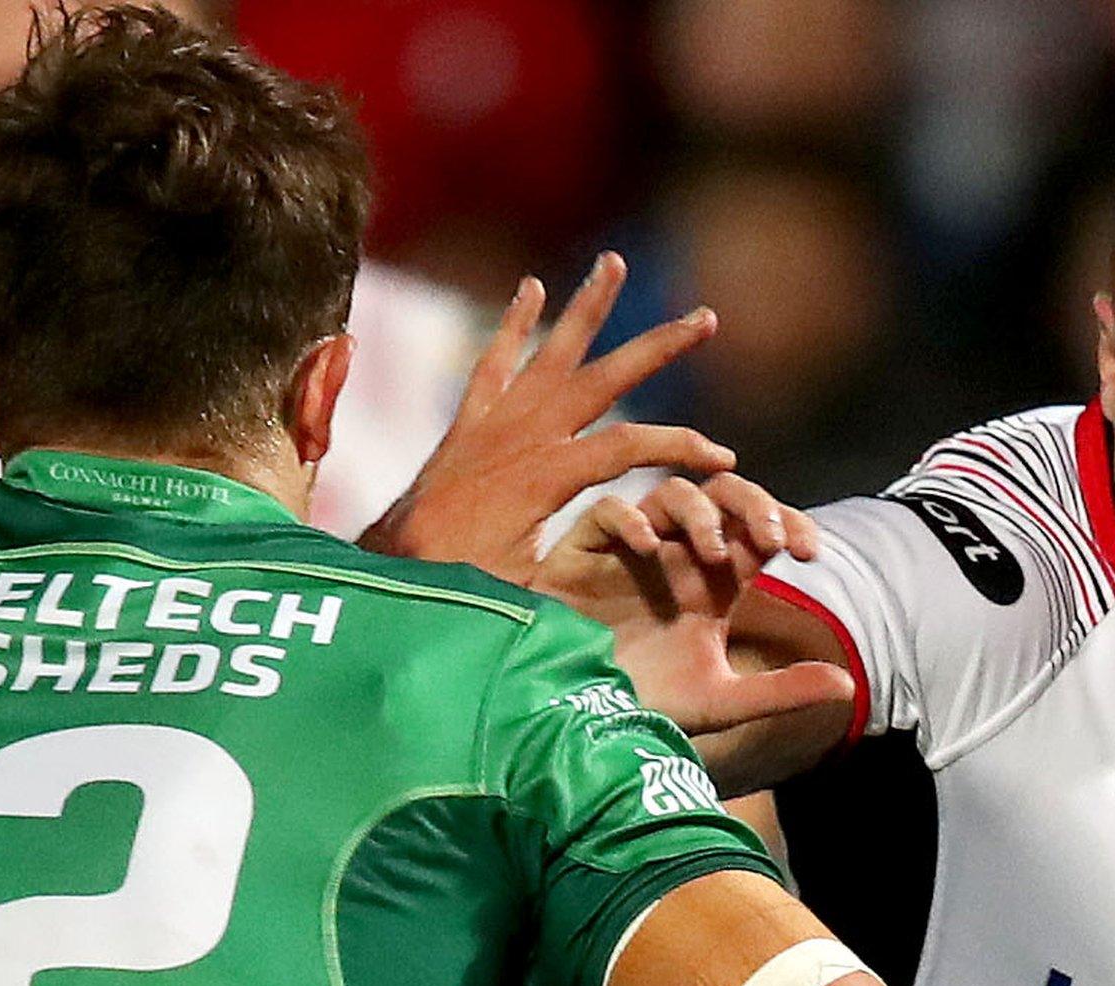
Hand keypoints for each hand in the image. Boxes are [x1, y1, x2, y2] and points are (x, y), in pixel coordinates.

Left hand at [357, 251, 732, 583]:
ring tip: (613, 262)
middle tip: (703, 317)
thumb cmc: (462, 591)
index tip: (726, 457)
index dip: (682, 448)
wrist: (389, 573)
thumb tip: (632, 585)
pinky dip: (513, 325)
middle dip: (658, 348)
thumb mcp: (529, 593)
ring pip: (551, 353)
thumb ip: (581, 579)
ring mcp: (494, 425)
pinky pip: (494, 363)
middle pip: (604, 380)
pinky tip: (529, 288)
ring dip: (586, 308)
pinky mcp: (469, 426)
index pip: (631, 447)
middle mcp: (524, 438)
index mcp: (546, 477)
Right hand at [533, 473, 854, 734]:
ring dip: (699, 512)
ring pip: (670, 491)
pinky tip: (647, 547)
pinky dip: (628, 517)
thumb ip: (782, 691)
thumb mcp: (722, 702)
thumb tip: (850, 687)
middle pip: (721, 494)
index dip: (789, 524)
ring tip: (713, 554)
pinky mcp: (583, 554)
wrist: (573, 724)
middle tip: (772, 538)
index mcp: (714, 580)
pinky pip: (605, 510)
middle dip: (753, 502)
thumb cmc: (646, 706)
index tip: (809, 553)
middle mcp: (677, 555)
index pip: (759, 528)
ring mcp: (631, 549)